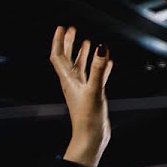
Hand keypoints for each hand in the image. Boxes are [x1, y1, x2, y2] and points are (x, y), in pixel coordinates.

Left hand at [49, 26, 113, 166]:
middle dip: (69, 44)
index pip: (59, 57)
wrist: (91, 138)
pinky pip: (96, 77)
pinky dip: (100, 68)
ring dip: (83, 54)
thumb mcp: (95, 90)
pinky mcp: (93, 95)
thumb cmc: (88, 118)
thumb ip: (99, 69)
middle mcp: (73, 83)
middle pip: (68, 59)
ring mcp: (83, 89)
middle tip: (72, 29)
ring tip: (88, 42)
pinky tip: (107, 62)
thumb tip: (102, 47)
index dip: (59, 41)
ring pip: (81, 67)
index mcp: (68, 80)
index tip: (62, 27)